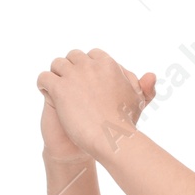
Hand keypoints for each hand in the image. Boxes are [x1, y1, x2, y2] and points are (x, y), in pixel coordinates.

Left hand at [36, 50, 156, 158]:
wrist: (112, 139)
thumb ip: (144, 87)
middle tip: (73, 86)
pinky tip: (49, 95)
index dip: (89, 67)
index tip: (88, 81)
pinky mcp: (60, 88)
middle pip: (73, 56)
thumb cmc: (127, 124)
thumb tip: (150, 75)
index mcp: (109, 64)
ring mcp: (74, 75)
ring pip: (57, 64)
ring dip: (57, 75)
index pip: (93, 55)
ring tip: (59, 91)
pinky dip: (44, 85)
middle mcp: (90, 65)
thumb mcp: (138, 103)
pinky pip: (44, 77)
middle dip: (72, 68)